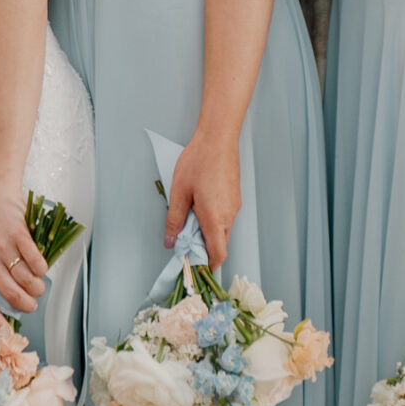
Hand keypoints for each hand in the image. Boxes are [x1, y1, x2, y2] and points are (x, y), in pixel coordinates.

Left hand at [0, 180, 48, 330]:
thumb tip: (4, 296)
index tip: (4, 329)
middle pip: (11, 294)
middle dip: (26, 305)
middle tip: (32, 304)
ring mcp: (3, 247)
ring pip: (27, 280)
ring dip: (37, 288)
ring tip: (38, 286)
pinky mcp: (18, 235)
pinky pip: (36, 261)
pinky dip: (42, 269)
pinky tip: (41, 268)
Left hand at [165, 128, 240, 269]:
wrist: (218, 139)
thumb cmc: (199, 161)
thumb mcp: (179, 192)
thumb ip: (174, 220)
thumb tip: (170, 240)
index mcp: (215, 218)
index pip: (217, 254)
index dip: (207, 265)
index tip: (194, 267)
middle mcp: (229, 215)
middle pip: (219, 244)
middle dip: (203, 248)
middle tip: (184, 242)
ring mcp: (234, 206)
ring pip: (222, 230)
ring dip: (207, 232)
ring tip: (188, 219)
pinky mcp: (234, 197)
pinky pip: (225, 217)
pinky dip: (212, 219)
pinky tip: (198, 206)